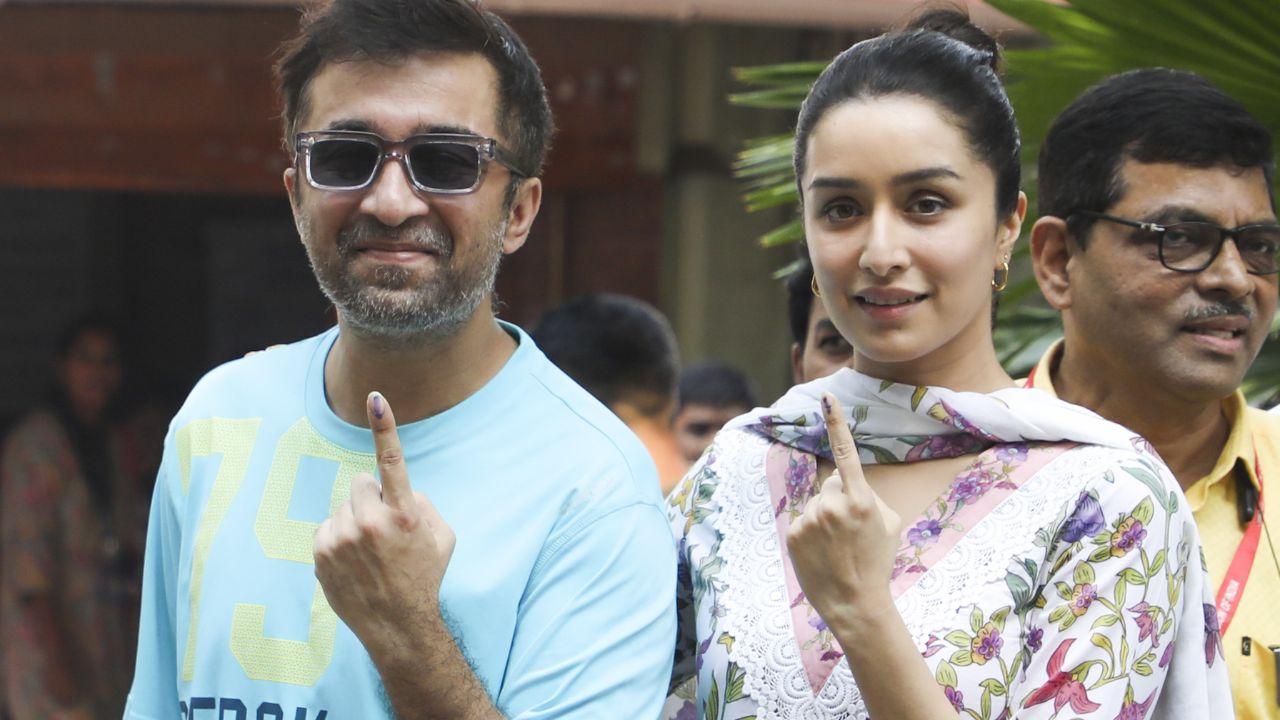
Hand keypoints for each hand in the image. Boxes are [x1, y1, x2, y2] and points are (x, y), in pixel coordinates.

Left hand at [314, 392, 455, 647]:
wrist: (397, 624)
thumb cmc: (424, 576)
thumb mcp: (442, 537)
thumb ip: (423, 503)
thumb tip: (398, 488)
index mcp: (405, 514)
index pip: (392, 461)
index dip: (384, 427)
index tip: (375, 398)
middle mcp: (371, 523)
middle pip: (361, 483)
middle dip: (371, 498)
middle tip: (384, 527)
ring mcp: (342, 538)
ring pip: (344, 506)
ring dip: (354, 520)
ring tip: (369, 552)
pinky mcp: (322, 552)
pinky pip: (328, 526)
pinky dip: (339, 538)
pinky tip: (353, 561)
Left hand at [787, 393, 901, 628]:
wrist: (855, 603)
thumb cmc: (877, 561)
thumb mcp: (888, 523)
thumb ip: (868, 494)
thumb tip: (843, 479)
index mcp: (862, 500)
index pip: (847, 453)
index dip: (836, 423)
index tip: (825, 398)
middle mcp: (833, 505)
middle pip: (831, 485)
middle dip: (839, 501)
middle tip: (850, 534)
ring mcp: (810, 519)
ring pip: (816, 503)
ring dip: (824, 518)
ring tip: (836, 547)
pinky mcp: (792, 533)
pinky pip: (801, 520)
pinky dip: (809, 532)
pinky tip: (821, 553)